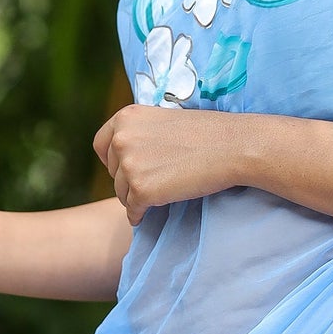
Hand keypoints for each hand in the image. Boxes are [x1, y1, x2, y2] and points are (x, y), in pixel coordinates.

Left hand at [92, 106, 241, 223]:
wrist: (231, 147)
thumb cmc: (206, 133)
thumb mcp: (163, 121)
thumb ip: (141, 134)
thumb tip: (126, 156)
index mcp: (126, 117)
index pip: (102, 145)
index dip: (112, 160)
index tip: (124, 170)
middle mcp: (121, 139)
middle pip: (112, 172)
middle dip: (128, 180)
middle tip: (153, 183)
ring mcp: (129, 165)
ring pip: (121, 193)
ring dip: (136, 198)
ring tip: (160, 195)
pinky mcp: (141, 190)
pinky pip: (132, 211)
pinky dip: (139, 216)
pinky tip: (149, 214)